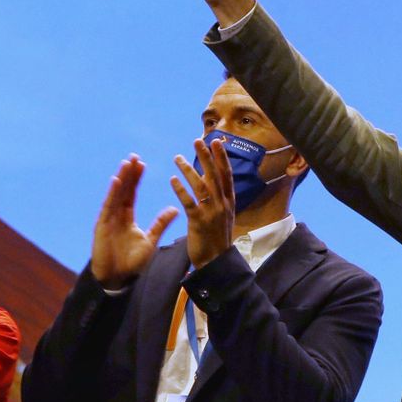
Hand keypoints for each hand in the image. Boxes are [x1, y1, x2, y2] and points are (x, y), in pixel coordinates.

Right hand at [90, 158, 177, 288]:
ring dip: (121, 178)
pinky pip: (108, 207)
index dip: (136, 179)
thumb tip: (175, 208)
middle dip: (128, 174)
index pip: (132, 194)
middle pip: (123, 190)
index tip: (142, 164)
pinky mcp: (102, 226)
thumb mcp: (150, 240)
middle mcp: (116, 216)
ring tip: (127, 162)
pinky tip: (117, 180)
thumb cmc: (132, 263)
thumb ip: (160, 223)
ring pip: (115, 195)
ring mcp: (108, 220)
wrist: (118, 279)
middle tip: (134, 156)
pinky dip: (112, 194)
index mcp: (127, 218)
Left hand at [171, 138, 234, 270]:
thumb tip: (215, 181)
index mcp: (228, 202)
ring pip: (201, 186)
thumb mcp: (223, 215)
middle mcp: (222, 204)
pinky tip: (172, 179)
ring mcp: (212, 213)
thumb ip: (220, 198)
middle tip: (197, 140)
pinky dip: (181, 190)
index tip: (216, 141)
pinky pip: (189, 202)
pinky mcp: (199, 222)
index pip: (226, 175)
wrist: (216, 261)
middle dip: (206, 156)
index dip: (221, 157)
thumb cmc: (217, 238)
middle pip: (214, 175)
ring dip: (189, 170)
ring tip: (177, 157)